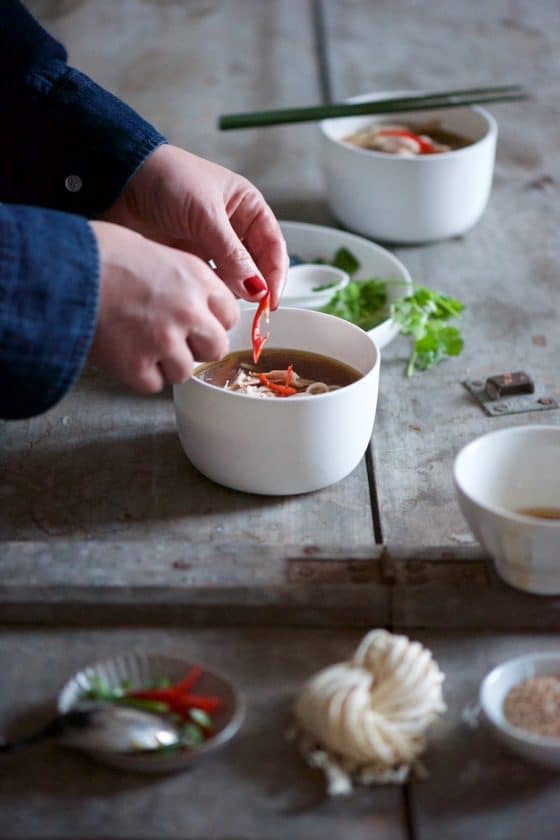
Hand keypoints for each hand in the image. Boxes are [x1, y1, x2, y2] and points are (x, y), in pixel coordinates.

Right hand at [89, 221, 238, 392]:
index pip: (228, 315)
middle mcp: (188, 311)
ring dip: (167, 364)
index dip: (211, 321)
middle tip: (171, 338)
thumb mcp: (155, 251)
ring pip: (185, 372)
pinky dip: (139, 375)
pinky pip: (153, 385)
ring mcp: (164, 341)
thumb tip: (192, 298)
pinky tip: (124, 353)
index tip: (198, 322)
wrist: (60, 269)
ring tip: (141, 344)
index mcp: (197, 278)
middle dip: (196, 347)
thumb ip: (182, 280)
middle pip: (215, 348)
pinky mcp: (136, 366)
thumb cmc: (99, 252)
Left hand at [102, 144, 287, 309]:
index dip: (275, 274)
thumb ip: (233, 254)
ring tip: (223, 299)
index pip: (272, 245)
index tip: (271, 300)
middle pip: (256, 266)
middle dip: (255, 287)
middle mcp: (232, 227)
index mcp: (246, 206)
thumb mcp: (206, 215)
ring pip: (232, 278)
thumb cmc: (166, 180)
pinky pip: (207, 282)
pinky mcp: (188, 259)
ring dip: (231, 291)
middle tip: (251, 311)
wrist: (117, 180)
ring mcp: (209, 245)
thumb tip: (257, 289)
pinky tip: (205, 296)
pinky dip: (210, 292)